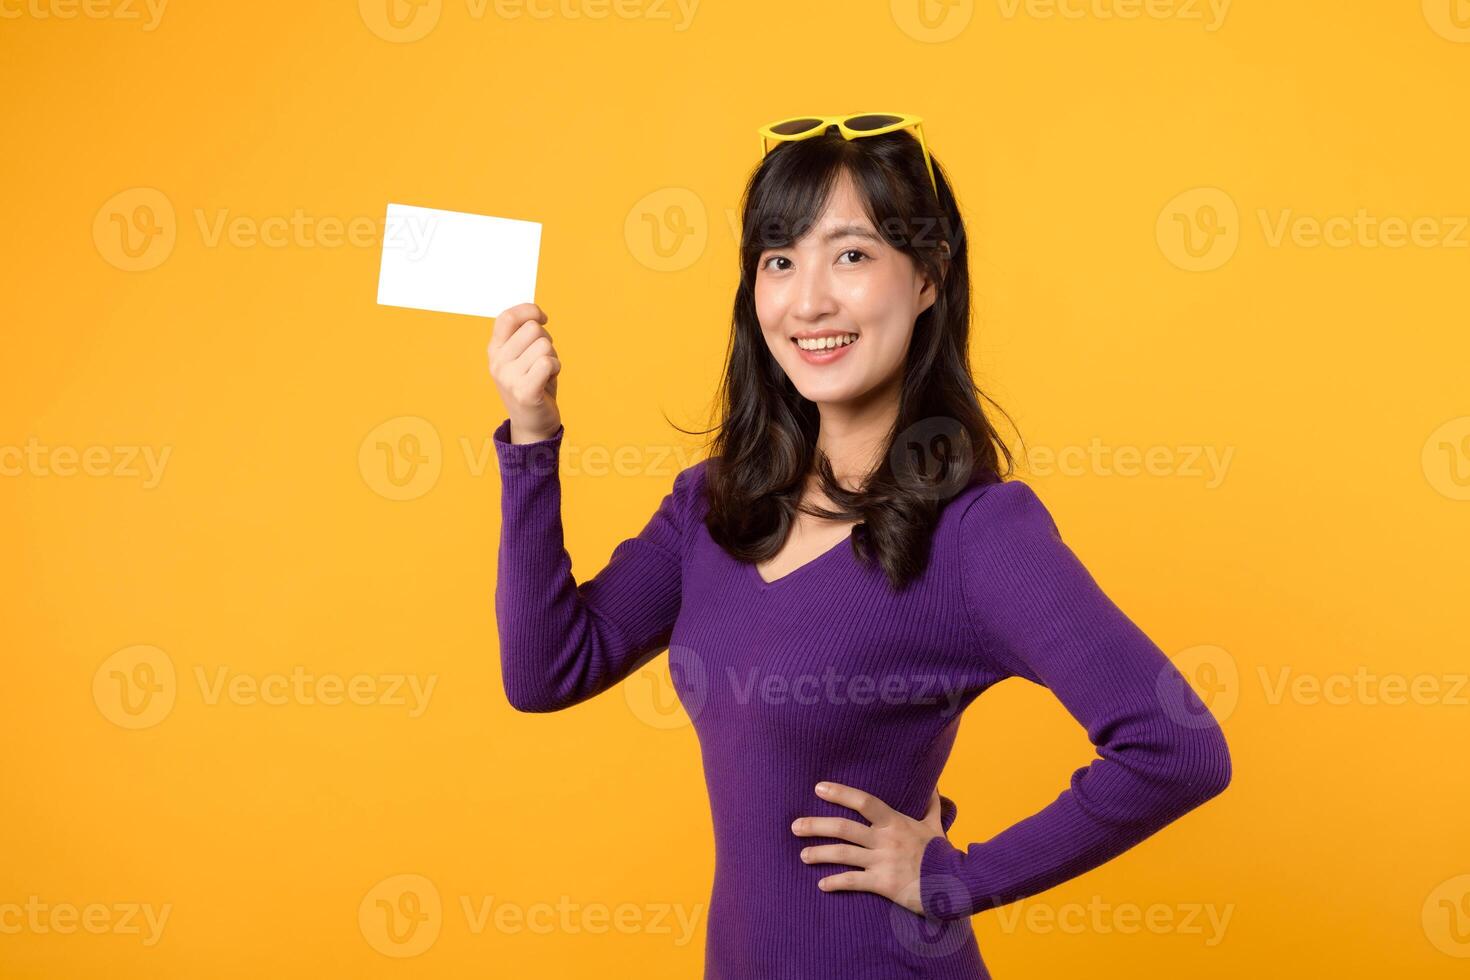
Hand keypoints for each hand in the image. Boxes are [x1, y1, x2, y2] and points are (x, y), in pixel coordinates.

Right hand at [487, 302, 560, 443]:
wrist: (532, 424)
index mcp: (494, 350)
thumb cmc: (532, 383)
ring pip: (544, 345)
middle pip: (533, 329)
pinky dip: (555, 367)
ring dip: (552, 356)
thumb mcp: (521, 356)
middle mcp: (498, 363)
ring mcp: (508, 378)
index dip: (529, 310)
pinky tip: (550, 378)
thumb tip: (536, 314)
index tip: (543, 318)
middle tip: (543, 359)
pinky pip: (547, 362)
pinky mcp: (524, 392)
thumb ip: (523, 335)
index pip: (507, 317)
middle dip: (546, 340)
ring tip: (545, 372)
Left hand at [792, 781, 946, 915]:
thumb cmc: (943, 854)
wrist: (957, 883)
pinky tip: (821, 884)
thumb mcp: (936, 826)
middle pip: (843, 828)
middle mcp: (885, 840)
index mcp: (895, 822)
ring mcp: (882, 862)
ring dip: (819, 854)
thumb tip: (934, 784)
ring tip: (802, 855)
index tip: (819, 788)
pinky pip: (853, 882)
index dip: (840, 793)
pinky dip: (835, 882)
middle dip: (816, 826)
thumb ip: (930, 805)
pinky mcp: (883, 884)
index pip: (864, 801)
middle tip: (795, 826)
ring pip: (843, 854)